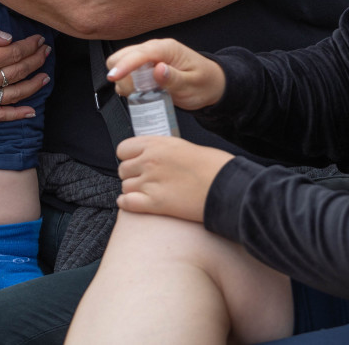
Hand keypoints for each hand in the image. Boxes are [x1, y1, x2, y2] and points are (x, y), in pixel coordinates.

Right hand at [0, 0, 50, 120]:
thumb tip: (9, 39)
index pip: (14, 53)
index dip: (30, 46)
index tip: (39, 39)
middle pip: (17, 71)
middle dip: (36, 60)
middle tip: (46, 51)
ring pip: (13, 93)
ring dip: (34, 85)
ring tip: (46, 76)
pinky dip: (16, 114)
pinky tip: (32, 111)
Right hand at [106, 38, 224, 110]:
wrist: (211, 85)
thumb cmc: (204, 83)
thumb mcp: (192, 85)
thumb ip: (174, 78)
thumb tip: (157, 70)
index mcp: (167, 49)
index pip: (140, 53)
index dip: (124, 65)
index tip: (114, 78)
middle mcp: (155, 49)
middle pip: (122, 55)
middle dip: (123, 75)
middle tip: (139, 92)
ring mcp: (148, 57)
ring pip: (120, 64)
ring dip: (125, 80)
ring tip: (144, 92)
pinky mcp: (144, 66)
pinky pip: (126, 72)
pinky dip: (127, 83)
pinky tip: (141, 91)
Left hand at [117, 135, 232, 220]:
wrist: (226, 185)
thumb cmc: (213, 166)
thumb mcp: (184, 147)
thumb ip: (164, 151)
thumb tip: (156, 158)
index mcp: (158, 144)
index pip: (123, 149)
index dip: (128, 157)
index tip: (135, 162)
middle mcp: (150, 161)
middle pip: (122, 169)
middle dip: (131, 175)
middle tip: (144, 180)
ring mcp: (150, 182)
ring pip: (124, 187)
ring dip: (133, 191)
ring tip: (146, 193)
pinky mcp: (154, 203)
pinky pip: (126, 204)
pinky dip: (127, 204)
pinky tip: (136, 203)